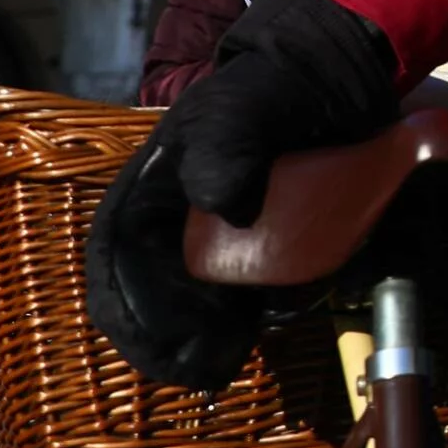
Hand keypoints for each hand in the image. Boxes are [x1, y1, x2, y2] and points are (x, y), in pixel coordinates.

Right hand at [84, 0, 397, 388]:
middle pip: (145, 296)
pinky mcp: (253, 249)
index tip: (167, 343)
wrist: (331, 78)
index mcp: (147, 190)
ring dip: (198, 341)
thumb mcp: (248, 104)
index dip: (130, 310)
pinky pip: (233, 296)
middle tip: (203, 368)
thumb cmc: (274, 87)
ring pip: (187, 305)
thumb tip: (221, 201)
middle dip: (164, 340)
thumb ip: (227, 145)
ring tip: (224, 363)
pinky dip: (237, 322)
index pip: (115, 261)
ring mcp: (210, 239)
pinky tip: (256, 332)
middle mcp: (169, 222)